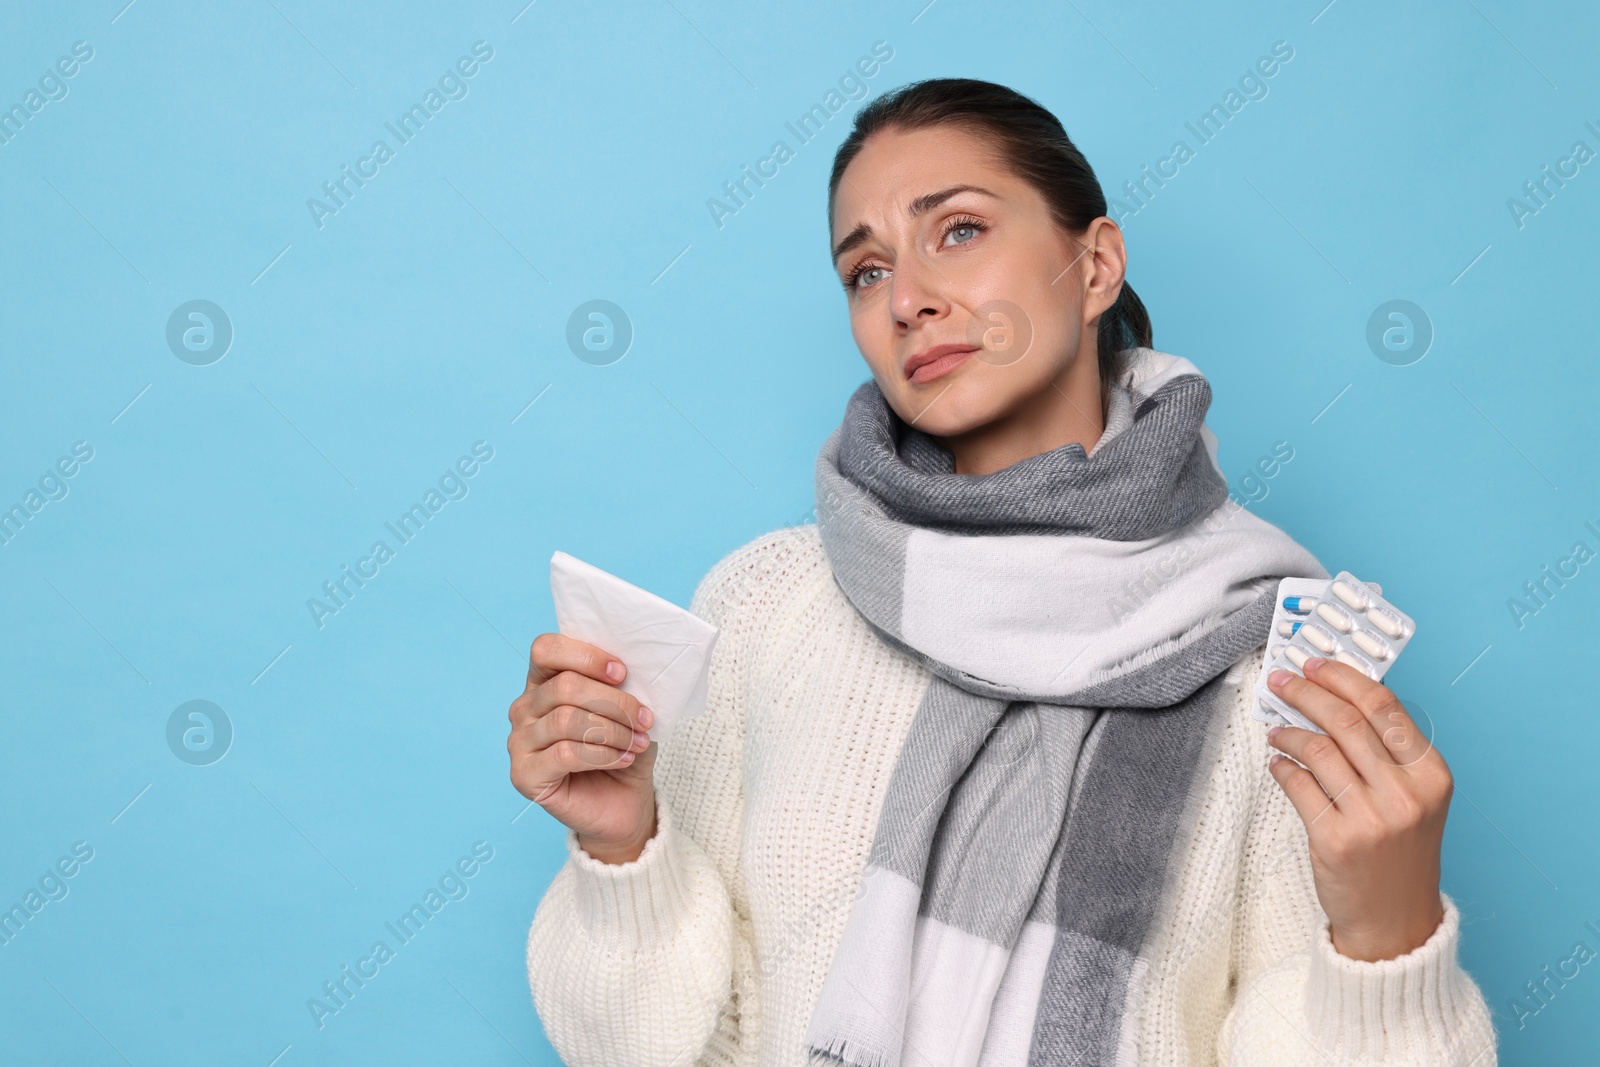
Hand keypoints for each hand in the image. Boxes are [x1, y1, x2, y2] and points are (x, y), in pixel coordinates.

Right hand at [508, 633, 657, 864]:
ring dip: (612, 731)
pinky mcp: (523, 775)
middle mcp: (524, 708)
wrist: (622, 804)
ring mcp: (519, 742)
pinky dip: (602, 755)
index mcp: (543, 681)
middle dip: (614, 702)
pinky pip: (564, 754)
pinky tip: (622, 759)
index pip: (546, 649)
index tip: (623, 673)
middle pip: (564, 687)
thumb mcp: (628, 710)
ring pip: (566, 720)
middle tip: (644, 719)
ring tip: (636, 742)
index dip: (586, 656)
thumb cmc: (622, 748)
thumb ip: (621, 685)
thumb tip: (631, 668)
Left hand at [1265, 657, 1451, 961]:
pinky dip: (1282, 768)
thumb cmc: (1400, 855)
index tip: (1315, 664)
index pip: (1383, 705)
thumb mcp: (1415, 800)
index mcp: (1431, 775)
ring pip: (1317, 748)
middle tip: (1282, 682)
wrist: (1395, 921)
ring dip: (1288, 732)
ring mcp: (1372, 818)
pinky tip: (1278, 765)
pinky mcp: (1336, 839)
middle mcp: (1406, 794)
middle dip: (1306, 692)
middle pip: (1346, 719)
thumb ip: (1386, 753)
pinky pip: (1298, 785)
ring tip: (1276, 730)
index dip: (1343, 677)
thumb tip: (1336, 699)